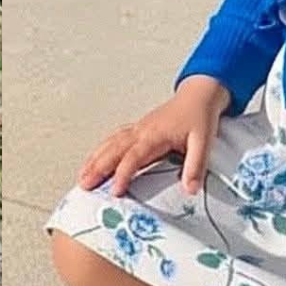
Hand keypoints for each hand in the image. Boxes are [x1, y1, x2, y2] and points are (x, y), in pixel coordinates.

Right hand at [77, 76, 229, 195]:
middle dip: (96, 168)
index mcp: (154, 135)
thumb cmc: (199, 116)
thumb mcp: (204, 142)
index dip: (122, 174)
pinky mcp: (137, 128)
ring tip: (82, 175)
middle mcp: (141, 131)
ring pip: (109, 144)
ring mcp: (137, 129)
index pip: (133, 157)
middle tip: (84, 184)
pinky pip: (114, 139)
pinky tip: (95, 157)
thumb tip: (190, 189)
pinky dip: (101, 150)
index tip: (115, 191)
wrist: (198, 95)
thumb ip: (195, 166)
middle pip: (113, 150)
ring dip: (94, 160)